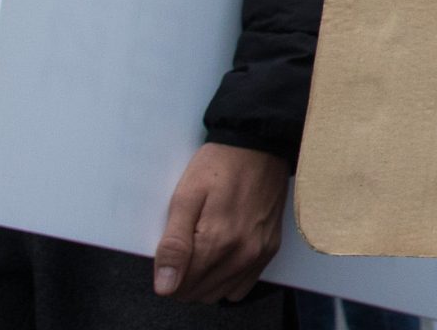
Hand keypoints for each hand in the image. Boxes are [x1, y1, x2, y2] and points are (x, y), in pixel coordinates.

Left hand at [153, 142, 286, 301]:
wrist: (260, 143)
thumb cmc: (219, 165)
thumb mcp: (185, 197)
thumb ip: (174, 245)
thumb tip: (165, 286)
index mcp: (217, 241)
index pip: (180, 287)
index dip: (168, 273)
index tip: (172, 250)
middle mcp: (243, 253)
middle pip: (200, 293)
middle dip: (185, 278)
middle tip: (186, 246)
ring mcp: (259, 253)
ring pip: (220, 293)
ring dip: (206, 281)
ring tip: (204, 248)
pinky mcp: (271, 248)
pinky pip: (243, 285)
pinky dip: (228, 279)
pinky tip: (223, 255)